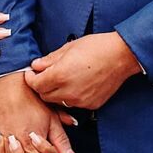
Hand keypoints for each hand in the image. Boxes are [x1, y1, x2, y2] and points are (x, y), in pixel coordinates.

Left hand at [24, 32, 142, 110]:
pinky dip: (70, 96)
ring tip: (61, 80)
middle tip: (45, 76)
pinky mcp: (91, 105)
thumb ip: (49, 59)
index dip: (31, 79)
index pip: (36, 85)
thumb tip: (36, 65)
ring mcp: (81, 101)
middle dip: (42, 86)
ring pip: (59, 102)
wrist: (121, 56)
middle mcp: (69, 92)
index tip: (32, 73)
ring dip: (55, 93)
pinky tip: (76, 84)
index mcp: (60, 75)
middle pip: (45, 96)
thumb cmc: (96, 47)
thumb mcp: (68, 48)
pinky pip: (74, 104)